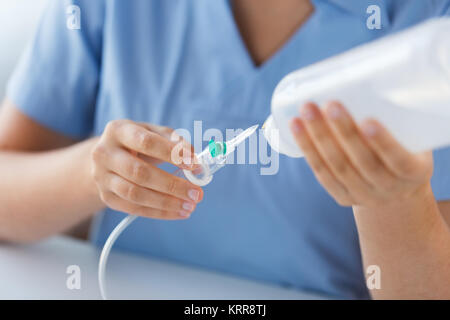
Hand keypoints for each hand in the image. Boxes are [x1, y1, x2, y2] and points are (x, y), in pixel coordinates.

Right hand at [91, 120, 202, 218]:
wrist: (107, 157)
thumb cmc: (137, 142)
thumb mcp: (154, 132)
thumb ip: (175, 141)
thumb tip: (195, 159)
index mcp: (118, 130)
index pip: (147, 142)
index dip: (172, 154)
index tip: (195, 165)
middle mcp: (104, 153)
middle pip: (140, 172)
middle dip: (172, 185)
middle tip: (196, 193)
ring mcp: (102, 177)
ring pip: (135, 194)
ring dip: (166, 202)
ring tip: (190, 206)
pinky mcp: (106, 197)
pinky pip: (134, 209)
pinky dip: (159, 213)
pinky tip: (179, 212)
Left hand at [290, 101, 432, 208]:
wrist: (396, 194)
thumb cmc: (406, 154)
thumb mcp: (415, 142)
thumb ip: (399, 121)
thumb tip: (376, 76)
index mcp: (413, 173)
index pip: (399, 160)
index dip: (383, 142)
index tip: (368, 120)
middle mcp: (388, 188)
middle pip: (362, 162)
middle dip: (344, 132)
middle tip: (330, 104)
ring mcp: (363, 194)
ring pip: (337, 167)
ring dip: (318, 138)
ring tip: (306, 111)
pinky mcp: (342, 196)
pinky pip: (322, 174)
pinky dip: (308, 150)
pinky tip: (296, 128)